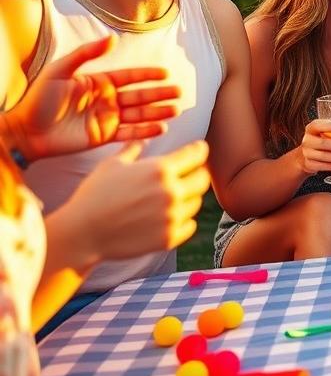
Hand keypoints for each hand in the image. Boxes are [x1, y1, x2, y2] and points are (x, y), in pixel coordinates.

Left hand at [2, 37, 180, 162]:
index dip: (148, 75)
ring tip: (175, 110)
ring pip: (138, 114)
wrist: (25, 131)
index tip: (166, 73)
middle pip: (139, 95)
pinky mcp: (103, 137)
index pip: (130, 76)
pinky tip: (160, 128)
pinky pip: (128, 134)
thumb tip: (113, 38)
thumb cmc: (38, 99)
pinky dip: (144, 132)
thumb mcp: (60, 70)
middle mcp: (107, 100)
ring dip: (157, 112)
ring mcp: (106, 119)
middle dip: (159, 94)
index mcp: (99, 82)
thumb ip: (86, 53)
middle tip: (179, 92)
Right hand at [60, 139, 210, 265]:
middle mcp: (171, 192)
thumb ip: (133, 149)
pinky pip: (190, 225)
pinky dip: (183, 221)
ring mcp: (171, 216)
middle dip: (197, 174)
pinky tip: (168, 217)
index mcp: (160, 169)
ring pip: (196, 203)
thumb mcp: (112, 165)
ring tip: (172, 199)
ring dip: (188, 199)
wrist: (82, 233)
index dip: (199, 150)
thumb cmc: (94, 195)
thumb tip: (143, 137)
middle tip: (188, 176)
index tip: (198, 151)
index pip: (197, 154)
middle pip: (203, 179)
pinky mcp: (169, 238)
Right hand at [298, 118, 330, 173]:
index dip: (329, 126)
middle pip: (323, 143)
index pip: (317, 125)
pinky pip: (322, 166)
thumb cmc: (319, 140)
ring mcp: (306, 153)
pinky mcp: (309, 164)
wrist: (305, 155)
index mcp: (311, 129)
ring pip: (323, 156)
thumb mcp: (323, 132)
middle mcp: (307, 140)